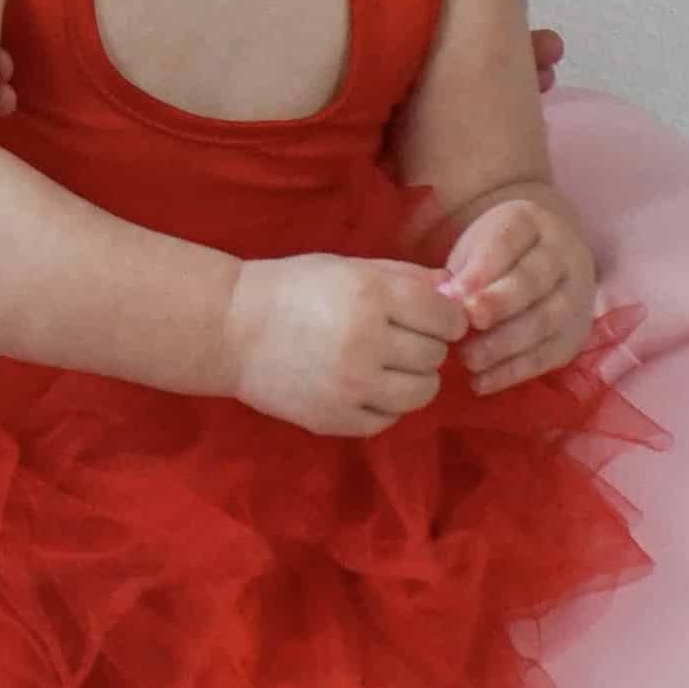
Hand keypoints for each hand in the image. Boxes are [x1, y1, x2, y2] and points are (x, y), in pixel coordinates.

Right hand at [229, 252, 455, 437]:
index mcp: (371, 295)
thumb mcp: (349, 268)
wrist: (230, 328)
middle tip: (400, 337)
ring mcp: (352, 386)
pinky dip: (384, 404)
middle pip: (436, 355)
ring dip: (413, 378)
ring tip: (387, 364)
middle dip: (426, 344)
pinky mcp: (336, 419)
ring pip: (422, 392)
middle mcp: (367, 342)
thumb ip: (406, 277)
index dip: (447, 317)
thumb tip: (458, 291)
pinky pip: (388, 419)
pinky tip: (364, 386)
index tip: (433, 317)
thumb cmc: (292, 288)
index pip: (446, 317)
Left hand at [437, 187, 597, 393]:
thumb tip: (443, 301)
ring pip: (546, 319)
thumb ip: (463, 271)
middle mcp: (563, 254)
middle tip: (468, 323)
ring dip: (505, 343)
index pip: (508, 240)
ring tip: (468, 359)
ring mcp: (576, 295)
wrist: (543, 262)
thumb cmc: (496, 256)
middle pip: (534, 280)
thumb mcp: (476, 247)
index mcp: (531, 222)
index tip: (456, 295)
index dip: (483, 268)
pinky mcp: (576, 335)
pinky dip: (514, 372)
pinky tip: (482, 382)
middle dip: (500, 304)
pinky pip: (548, 355)